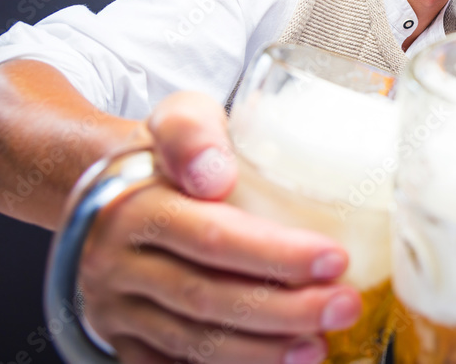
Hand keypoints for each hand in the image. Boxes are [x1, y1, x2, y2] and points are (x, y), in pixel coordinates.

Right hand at [78, 92, 361, 362]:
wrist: (111, 191)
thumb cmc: (163, 155)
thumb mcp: (179, 117)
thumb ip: (192, 131)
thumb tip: (214, 174)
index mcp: (138, 207)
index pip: (213, 236)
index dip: (276, 254)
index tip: (334, 258)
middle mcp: (118, 263)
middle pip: (209, 297)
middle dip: (285, 309)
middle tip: (344, 305)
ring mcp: (116, 308)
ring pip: (194, 341)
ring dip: (262, 351)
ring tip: (319, 345)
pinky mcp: (122, 340)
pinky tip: (274, 363)